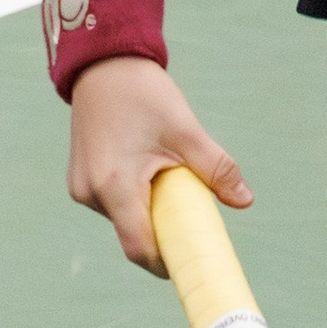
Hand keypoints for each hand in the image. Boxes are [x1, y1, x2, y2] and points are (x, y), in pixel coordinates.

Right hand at [66, 54, 252, 269]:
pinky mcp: (80, 180)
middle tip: (192, 215)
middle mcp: (90, 193)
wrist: (103, 64)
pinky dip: (135, 198)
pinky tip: (149, 171)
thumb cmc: (143, 93)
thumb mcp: (185, 129)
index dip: (166, 263)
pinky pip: (113, 203)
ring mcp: (81, 188)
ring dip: (149, 211)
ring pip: (123, 218)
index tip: (192, 263)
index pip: (139, 246)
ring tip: (169, 178)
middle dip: (164, 232)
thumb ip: (215, 168)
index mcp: (114, 185)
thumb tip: (245, 200)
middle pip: (133, 234)